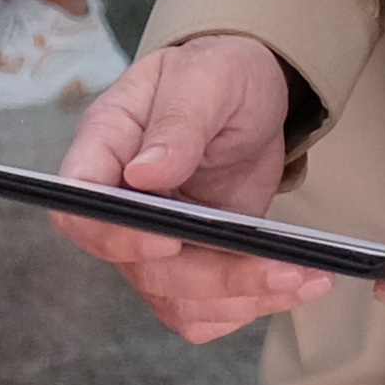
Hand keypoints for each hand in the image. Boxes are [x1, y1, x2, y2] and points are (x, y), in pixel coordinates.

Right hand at [53, 35, 338, 336]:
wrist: (249, 96)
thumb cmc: (217, 74)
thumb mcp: (206, 78)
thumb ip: (178, 122)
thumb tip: (144, 174)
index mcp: (104, 151)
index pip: (80, 209)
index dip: (116, 236)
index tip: (170, 238)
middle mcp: (119, 209)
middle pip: (140, 269)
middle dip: (211, 277)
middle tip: (280, 266)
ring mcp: (152, 245)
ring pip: (175, 301)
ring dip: (239, 299)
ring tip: (304, 276)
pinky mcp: (191, 266)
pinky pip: (205, 310)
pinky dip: (250, 305)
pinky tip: (297, 282)